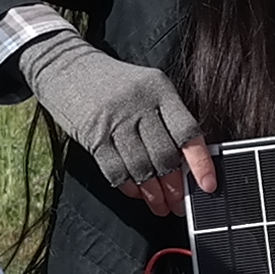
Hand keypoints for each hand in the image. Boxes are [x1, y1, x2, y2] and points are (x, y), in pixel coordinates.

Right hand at [15, 29, 216, 212]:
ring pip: (142, 169)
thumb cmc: (114, 82)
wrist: (66, 67)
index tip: (208, 186)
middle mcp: (139, 105)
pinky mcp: (93, 136)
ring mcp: (115, 121)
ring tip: (160, 207)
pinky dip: (129, 188)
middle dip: (175, 188)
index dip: (200, 163)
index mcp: (160, 90)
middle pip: (165, 156)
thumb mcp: (147, 87)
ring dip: (153, 194)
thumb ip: (167, 118)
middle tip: (180, 205)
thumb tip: (188, 163)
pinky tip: (137, 194)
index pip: (187, 132)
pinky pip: (116, 171)